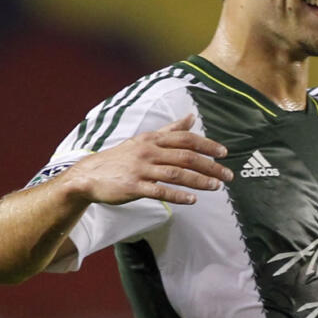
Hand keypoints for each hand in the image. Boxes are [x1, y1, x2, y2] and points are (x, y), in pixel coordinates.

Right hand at [64, 114, 232, 205]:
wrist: (89, 175)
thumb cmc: (122, 157)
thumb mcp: (145, 139)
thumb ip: (170, 130)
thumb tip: (191, 117)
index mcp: (153, 139)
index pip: (186, 139)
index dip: (207, 145)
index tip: (224, 153)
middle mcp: (148, 152)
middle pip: (186, 156)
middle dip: (210, 166)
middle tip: (228, 175)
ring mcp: (140, 169)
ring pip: (176, 174)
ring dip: (199, 180)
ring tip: (216, 187)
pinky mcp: (133, 187)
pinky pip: (160, 191)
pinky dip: (178, 195)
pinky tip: (193, 200)